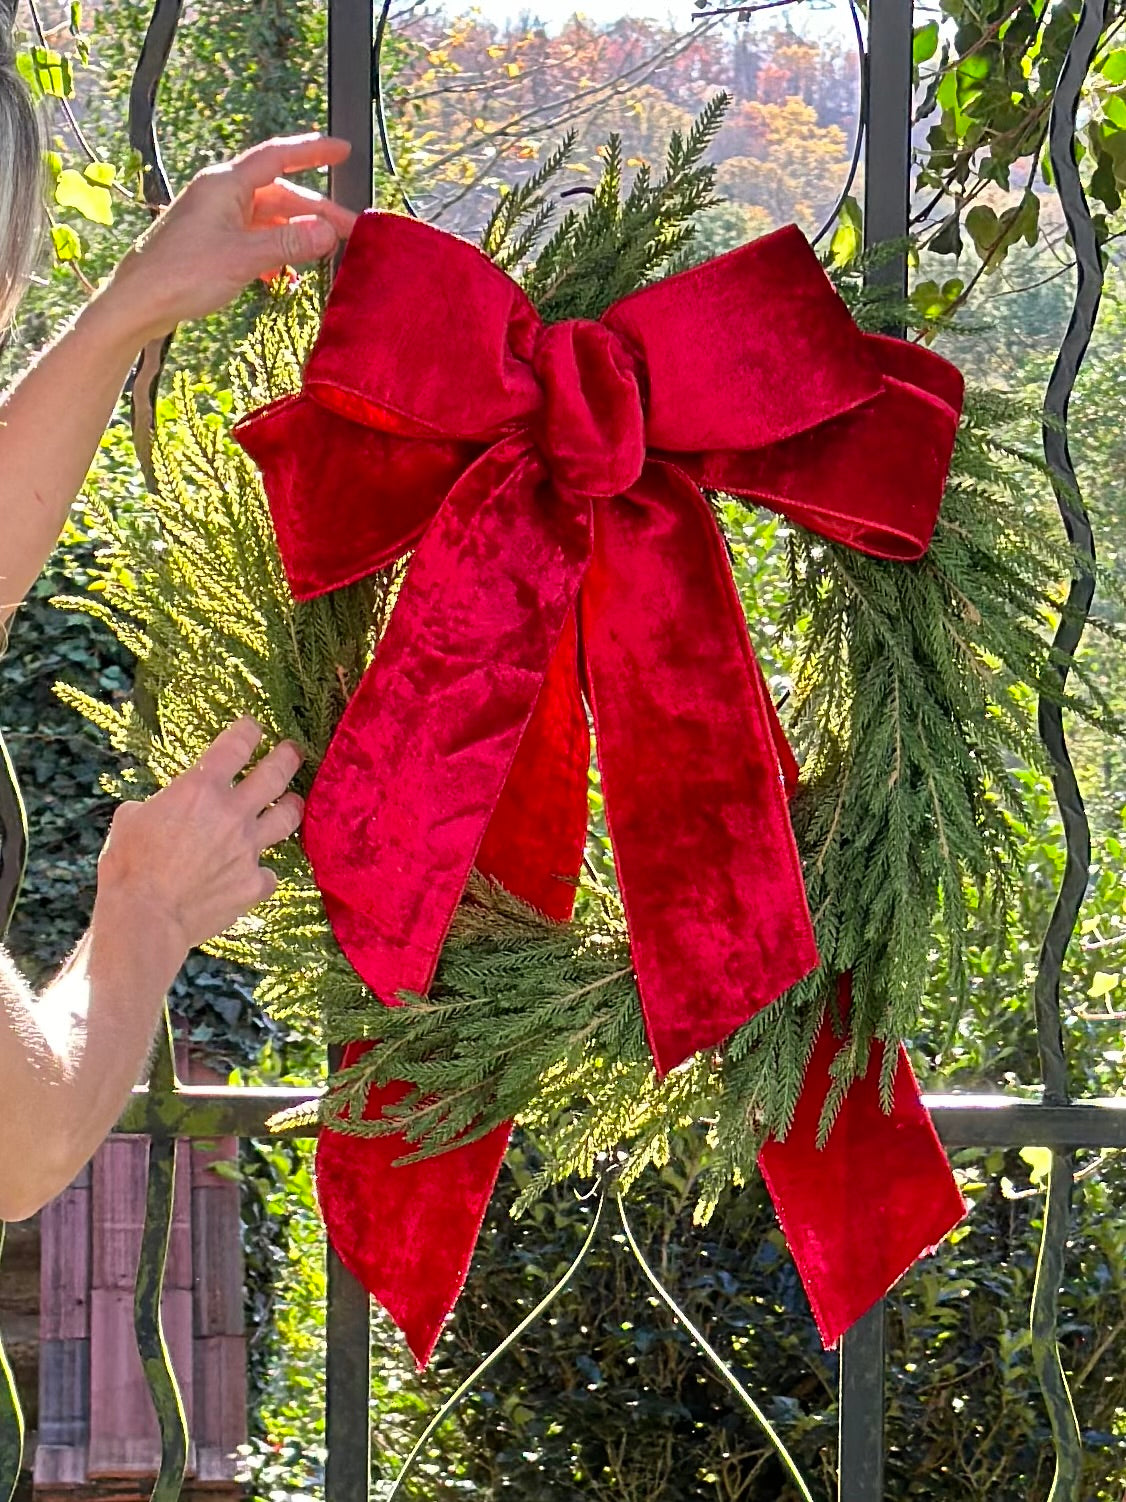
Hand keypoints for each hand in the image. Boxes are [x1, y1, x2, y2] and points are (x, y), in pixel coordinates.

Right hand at [96, 718, 302, 953]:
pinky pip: (269, 872)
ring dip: (291, 806)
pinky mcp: (254, 882)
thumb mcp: (130, 820)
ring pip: (288, 817)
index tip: (253, 727)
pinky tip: (255, 874)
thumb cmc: (128, 867)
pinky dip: (262, 871)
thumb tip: (160, 810)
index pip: (237, 744)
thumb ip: (157, 806)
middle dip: (288, 757)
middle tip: (293, 751)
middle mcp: (232, 813)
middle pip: (276, 773)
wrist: (145, 917)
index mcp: (200, 789)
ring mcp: (248, 848)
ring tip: (292, 802)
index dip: (249, 730)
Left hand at [102, 134, 358, 344]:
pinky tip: (284, 275)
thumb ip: (289, 243)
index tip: (342, 151)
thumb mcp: (243, 257)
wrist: (139, 302)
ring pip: (268, 219)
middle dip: (315, 211)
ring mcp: (216, 219)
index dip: (312, 152)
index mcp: (226, 185)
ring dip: (296, 235)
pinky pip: (253, 240)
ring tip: (324, 254)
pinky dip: (274, 253)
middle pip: (279, 194)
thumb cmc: (182, 274)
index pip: (278, 157)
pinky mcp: (212, 243)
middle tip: (349, 230)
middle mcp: (221, 196)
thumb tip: (327, 232)